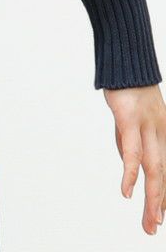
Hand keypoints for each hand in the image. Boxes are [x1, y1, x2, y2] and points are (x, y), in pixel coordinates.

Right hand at [104, 83, 165, 235]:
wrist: (126, 60)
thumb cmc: (128, 87)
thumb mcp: (131, 119)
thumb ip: (130, 141)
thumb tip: (129, 164)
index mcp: (164, 133)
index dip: (164, 194)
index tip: (159, 216)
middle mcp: (161, 133)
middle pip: (164, 175)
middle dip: (159, 204)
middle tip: (153, 228)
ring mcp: (148, 127)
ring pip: (154, 169)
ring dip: (153, 199)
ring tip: (151, 222)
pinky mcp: (130, 120)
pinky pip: (131, 152)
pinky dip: (129, 174)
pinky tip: (126, 192)